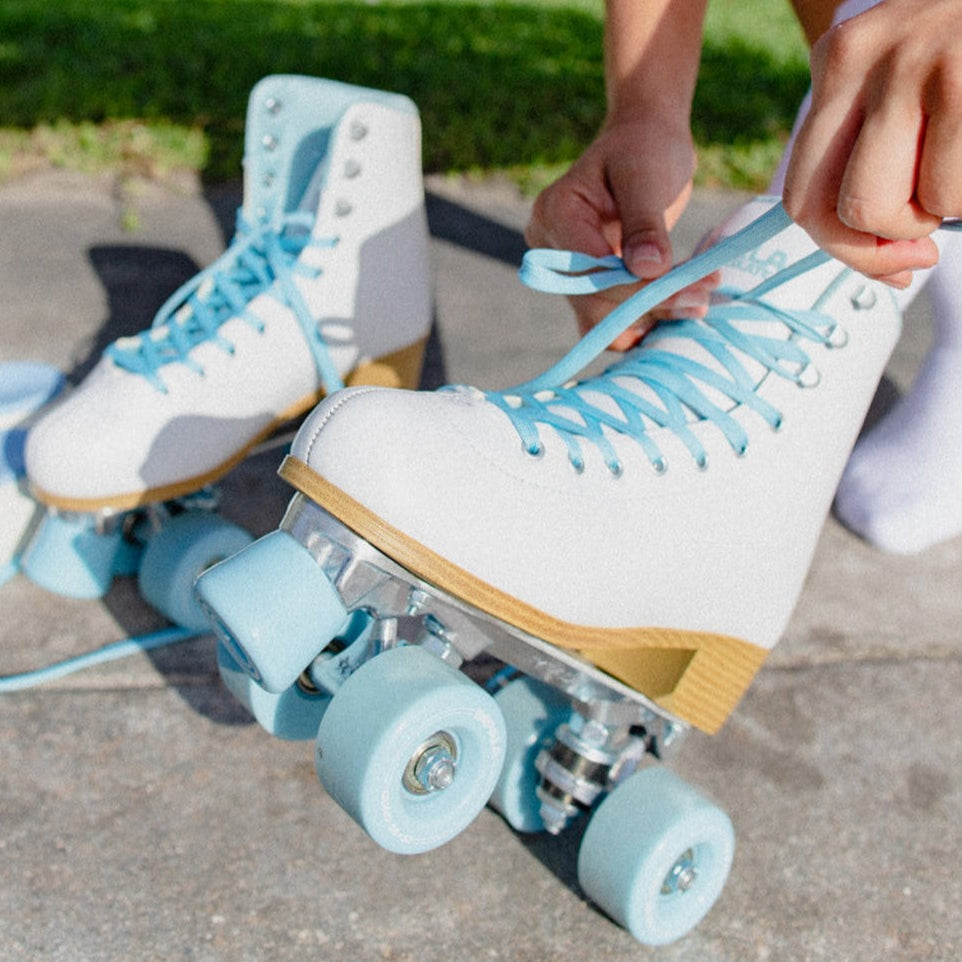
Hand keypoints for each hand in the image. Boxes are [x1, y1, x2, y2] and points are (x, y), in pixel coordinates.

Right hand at [525, 117, 715, 349]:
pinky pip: (612, 319)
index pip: (591, 270)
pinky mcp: (590, 286)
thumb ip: (646, 223)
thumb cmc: (645, 148)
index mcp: (555, 214)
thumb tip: (649, 268)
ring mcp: (568, 272)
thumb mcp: (647, 174)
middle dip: (650, 303)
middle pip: (594, 300)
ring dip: (651, 318)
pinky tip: (680, 307)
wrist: (645, 145)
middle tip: (704, 296)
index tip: (692, 283)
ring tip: (699, 301)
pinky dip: (645, 319)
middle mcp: (550, 250)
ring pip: (602, 319)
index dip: (638, 285)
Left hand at [783, 0, 961, 283]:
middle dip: (886, 241)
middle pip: (841, 211)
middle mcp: (861, 61)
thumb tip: (884, 260)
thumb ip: (871, 151)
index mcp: (838, 64)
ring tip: (960, 167)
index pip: (802, 196)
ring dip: (936, 213)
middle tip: (927, 224)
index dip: (843, 249)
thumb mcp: (903, 79)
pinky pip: (948, 192)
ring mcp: (912, 65)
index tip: (891, 262)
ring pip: (891, 209)